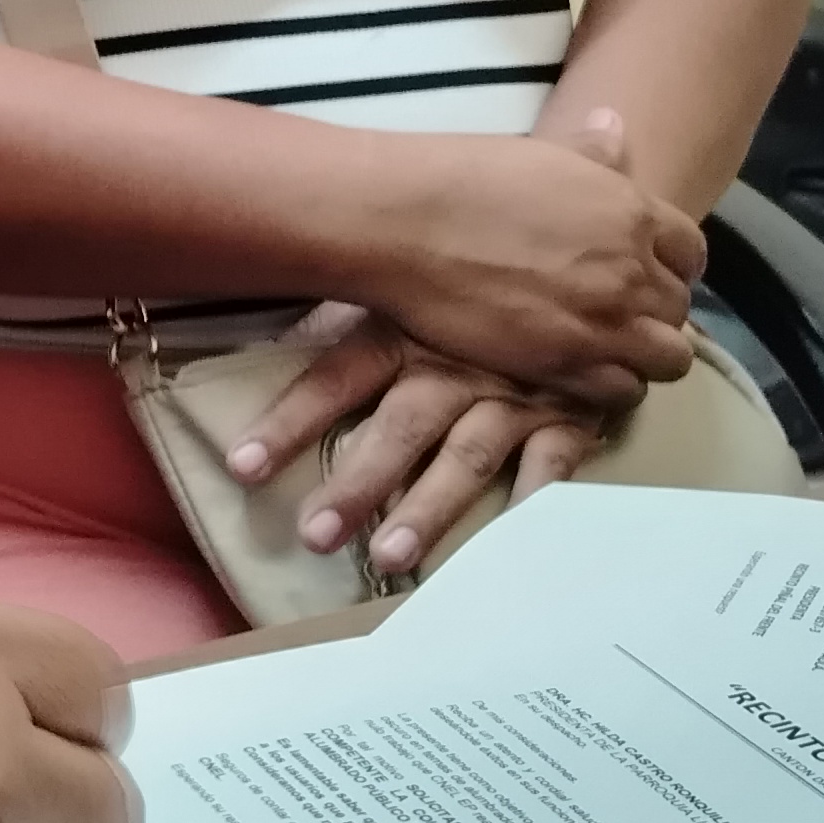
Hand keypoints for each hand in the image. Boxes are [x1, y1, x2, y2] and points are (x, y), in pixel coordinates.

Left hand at [223, 308, 611, 579]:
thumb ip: (346, 300)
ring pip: (465, 455)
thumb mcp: (407, 280)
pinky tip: (509, 544)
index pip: (336, 378)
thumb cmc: (471, 284)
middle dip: (358, 482)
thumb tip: (266, 290)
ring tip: (389, 557)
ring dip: (429, 507)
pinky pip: (551, 463)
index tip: (243, 466)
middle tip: (314, 536)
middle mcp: (455, 364)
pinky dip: (533, 501)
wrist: (580, 265)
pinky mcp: (567, 416)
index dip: (289, 420)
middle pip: (400, 426)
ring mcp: (513, 392)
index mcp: (405, 329)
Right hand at [370, 110, 703, 407]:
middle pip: (679, 310)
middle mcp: (631, 270)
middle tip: (613, 318)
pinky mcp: (567, 364)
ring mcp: (604, 322)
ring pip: (667, 359)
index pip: (692, 253)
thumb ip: (591, 151)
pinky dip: (609, 388)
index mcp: (632, 211)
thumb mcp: (541, 153)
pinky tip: (575, 371)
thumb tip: (616, 126)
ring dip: (641, 357)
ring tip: (601, 351)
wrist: (403, 222)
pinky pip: (624, 392)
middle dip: (654, 315)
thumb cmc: (462, 179)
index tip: (645, 277)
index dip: (670, 268)